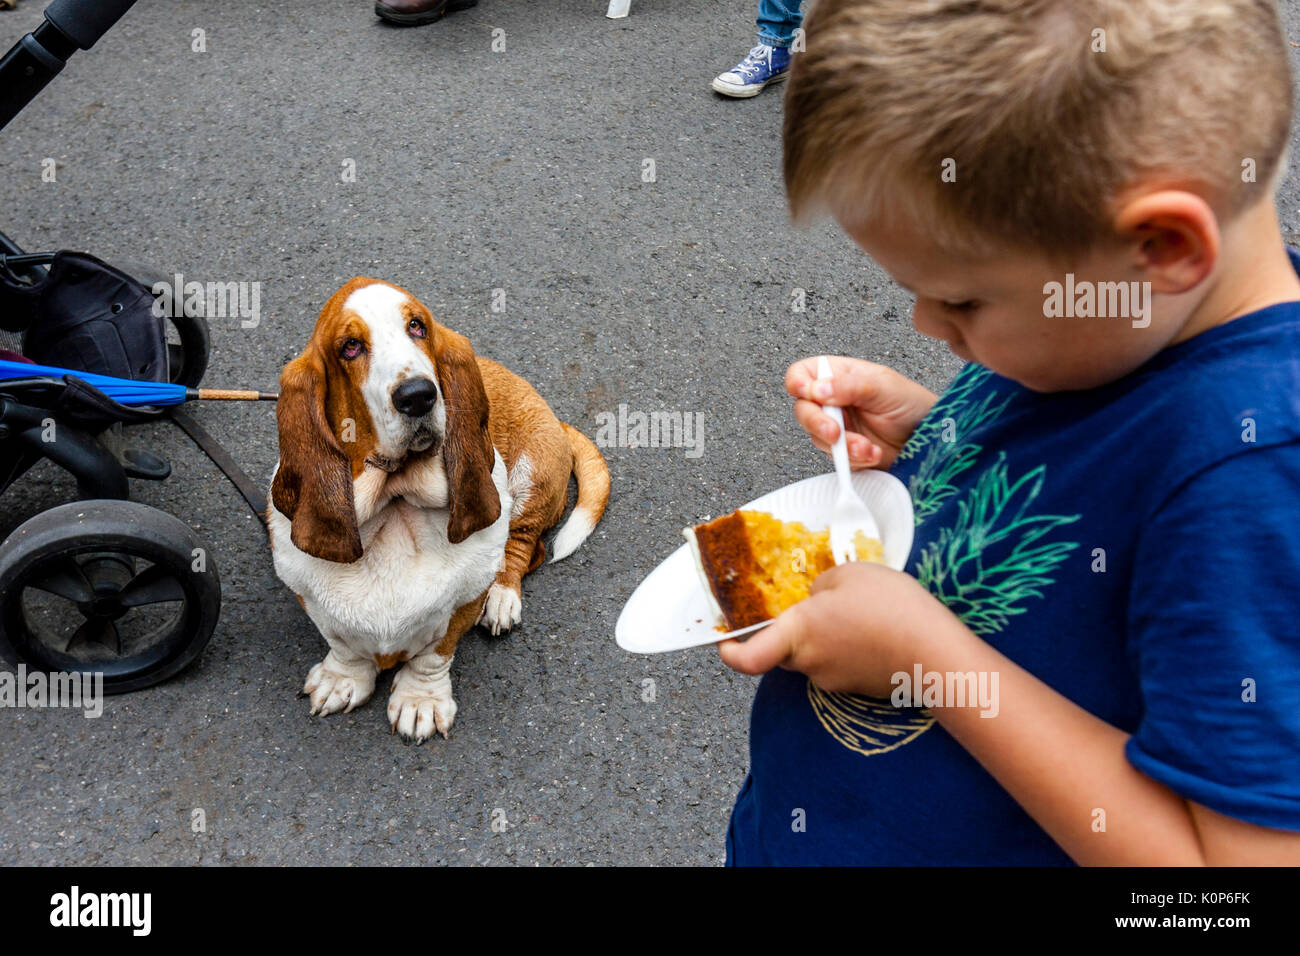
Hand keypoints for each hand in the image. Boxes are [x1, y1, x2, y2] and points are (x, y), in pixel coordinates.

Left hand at [718, 561, 963, 696]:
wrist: (936, 654)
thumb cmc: (889, 607)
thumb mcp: (849, 574)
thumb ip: (822, 585)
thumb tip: (818, 599)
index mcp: (797, 632)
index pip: (747, 658)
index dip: (730, 652)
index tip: (723, 643)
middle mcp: (810, 663)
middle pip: (784, 651)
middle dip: (791, 631)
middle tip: (814, 607)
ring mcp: (836, 681)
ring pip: (816, 658)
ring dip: (826, 638)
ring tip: (859, 612)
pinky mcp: (861, 689)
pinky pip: (843, 666)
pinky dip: (850, 650)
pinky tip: (877, 630)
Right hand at [787, 356, 936, 469]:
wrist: (932, 440)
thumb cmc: (913, 405)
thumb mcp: (883, 386)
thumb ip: (849, 386)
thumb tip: (817, 388)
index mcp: (840, 376)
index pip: (804, 374)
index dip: (799, 383)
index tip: (808, 393)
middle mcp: (835, 401)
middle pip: (803, 409)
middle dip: (817, 422)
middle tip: (835, 430)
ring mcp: (838, 428)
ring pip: (817, 437)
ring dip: (842, 445)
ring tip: (866, 445)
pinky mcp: (845, 452)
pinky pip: (835, 458)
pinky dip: (852, 459)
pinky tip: (871, 452)